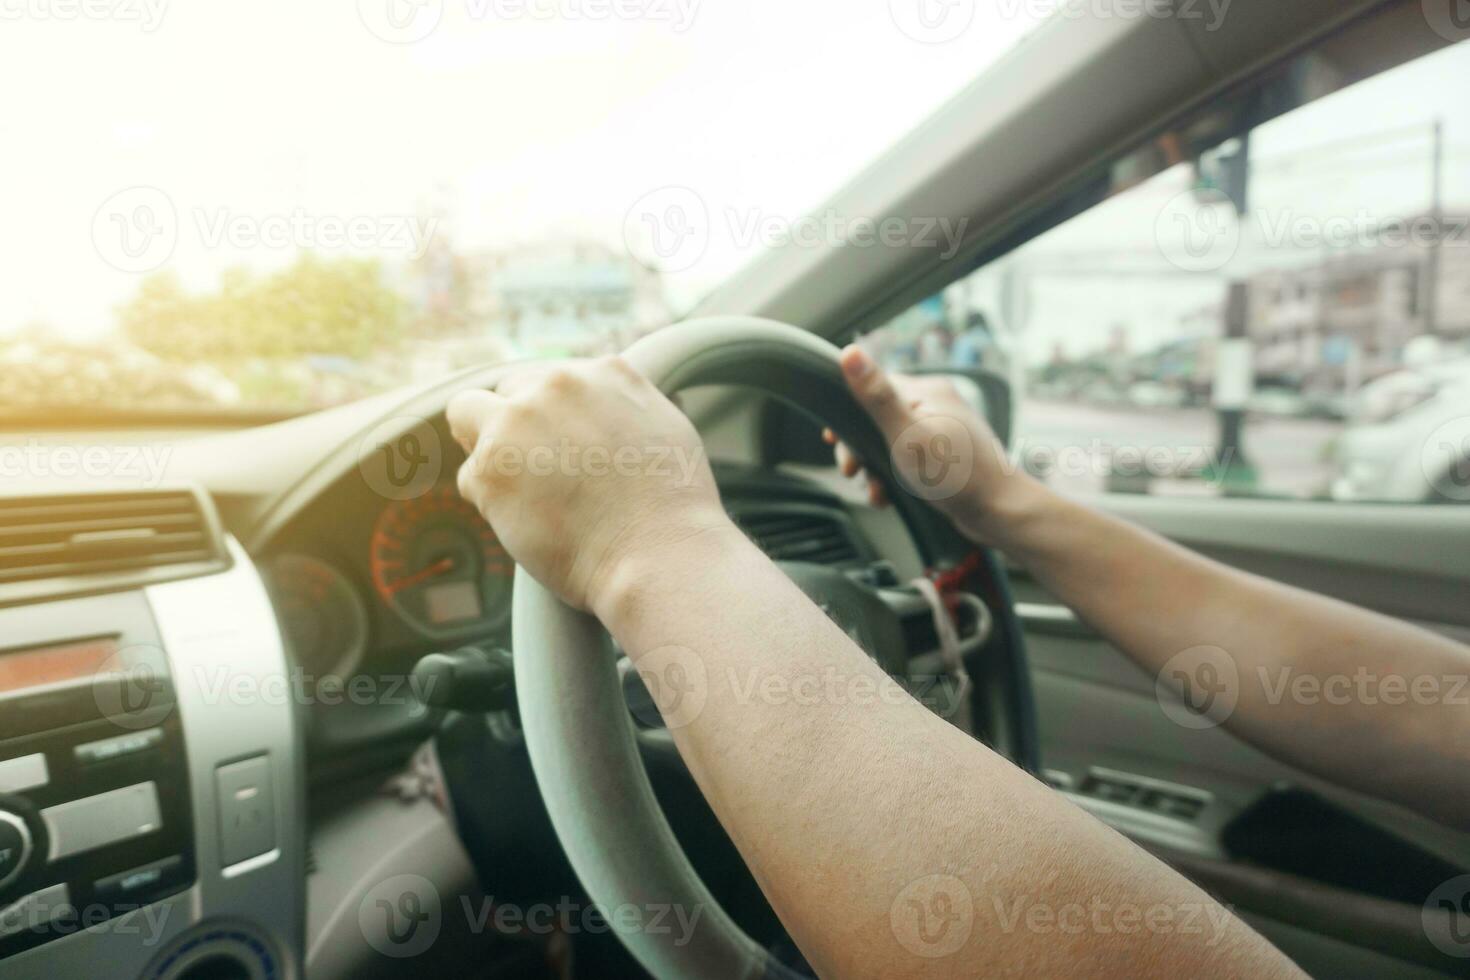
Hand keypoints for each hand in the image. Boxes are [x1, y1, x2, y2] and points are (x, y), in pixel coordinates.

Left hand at [447, 357, 733, 614]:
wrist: (660, 555)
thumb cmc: (671, 509)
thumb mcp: (665, 429)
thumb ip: (625, 407)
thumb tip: (604, 410)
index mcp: (605, 372)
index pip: (551, 379)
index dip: (550, 415)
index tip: (557, 447)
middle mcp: (558, 384)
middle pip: (507, 390)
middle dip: (514, 427)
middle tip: (535, 474)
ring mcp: (519, 421)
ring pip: (467, 414)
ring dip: (488, 451)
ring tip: (523, 496)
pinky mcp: (491, 467)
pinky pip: (470, 477)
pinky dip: (491, 503)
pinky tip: (528, 525)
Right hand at [828, 345, 1037, 545]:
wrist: (1000, 513)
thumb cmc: (958, 477)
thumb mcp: (907, 437)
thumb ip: (877, 398)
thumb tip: (850, 353)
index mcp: (927, 392)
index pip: (872, 387)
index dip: (849, 415)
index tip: (835, 440)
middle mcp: (936, 404)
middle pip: (878, 417)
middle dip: (861, 449)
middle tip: (854, 472)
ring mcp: (942, 428)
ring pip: (890, 440)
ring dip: (876, 468)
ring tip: (877, 491)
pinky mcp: (946, 451)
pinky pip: (907, 456)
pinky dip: (894, 475)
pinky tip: (891, 495)